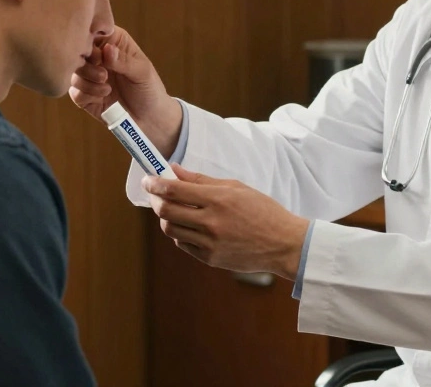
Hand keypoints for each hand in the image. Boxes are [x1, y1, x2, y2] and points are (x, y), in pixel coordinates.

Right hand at [70, 27, 182, 154]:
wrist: (149, 119)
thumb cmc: (149, 89)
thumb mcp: (142, 72)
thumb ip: (123, 60)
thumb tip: (107, 49)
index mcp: (113, 42)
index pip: (92, 31)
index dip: (90, 42)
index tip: (100, 57)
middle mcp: (98, 56)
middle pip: (77, 51)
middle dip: (87, 64)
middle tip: (104, 75)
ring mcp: (89, 75)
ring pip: (73, 71)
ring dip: (88, 80)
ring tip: (106, 86)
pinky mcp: (84, 94)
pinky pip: (73, 91)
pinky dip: (86, 94)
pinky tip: (103, 96)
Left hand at [144, 164, 309, 278]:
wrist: (283, 243)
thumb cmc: (262, 211)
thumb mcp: (235, 188)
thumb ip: (201, 181)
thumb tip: (174, 171)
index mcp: (219, 200)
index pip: (174, 190)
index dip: (155, 183)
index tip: (148, 179)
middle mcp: (211, 223)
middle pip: (166, 211)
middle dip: (155, 200)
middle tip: (156, 193)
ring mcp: (209, 244)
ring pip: (171, 229)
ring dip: (166, 217)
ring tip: (174, 209)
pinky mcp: (210, 259)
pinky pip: (183, 244)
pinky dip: (180, 233)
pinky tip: (190, 226)